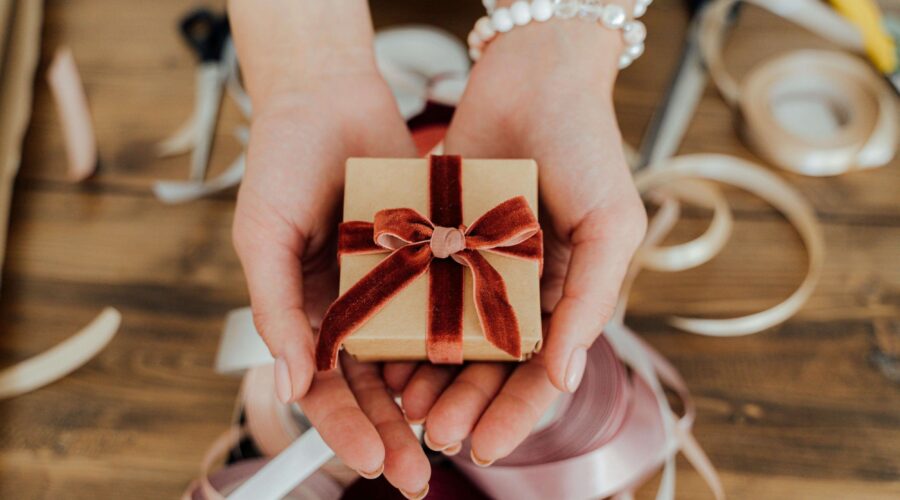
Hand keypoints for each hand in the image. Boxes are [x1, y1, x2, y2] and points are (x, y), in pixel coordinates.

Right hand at [229, 1, 430, 491]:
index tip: (370, 460)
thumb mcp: (263, 236)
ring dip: (428, 398)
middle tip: (417, 475)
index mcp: (303, 313)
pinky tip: (475, 371)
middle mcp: (349, 308)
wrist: (328, 96)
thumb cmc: (280, 164)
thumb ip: (276, 310)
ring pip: (412, 356)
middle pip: (371, 386)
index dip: (343, 427)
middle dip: (391, 431)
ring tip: (453, 437)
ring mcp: (391, 286)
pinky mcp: (429, 258)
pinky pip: (444, 306)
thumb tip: (289, 383)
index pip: (321, 386)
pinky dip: (454, 340)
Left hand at [389, 18, 646, 464]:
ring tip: (405, 406)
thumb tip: (564, 375)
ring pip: (450, 335)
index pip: (541, 371)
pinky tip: (385, 350)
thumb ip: (590, 300)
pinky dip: (406, 322)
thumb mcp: (610, 224)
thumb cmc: (588, 147)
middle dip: (464, 403)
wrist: (535, 76)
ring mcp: (478, 265)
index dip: (516, 413)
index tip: (487, 448)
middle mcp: (521, 288)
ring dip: (431, 374)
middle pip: (489, 363)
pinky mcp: (442, 237)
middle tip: (434, 434)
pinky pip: (421, 290)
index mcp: (566, 294)